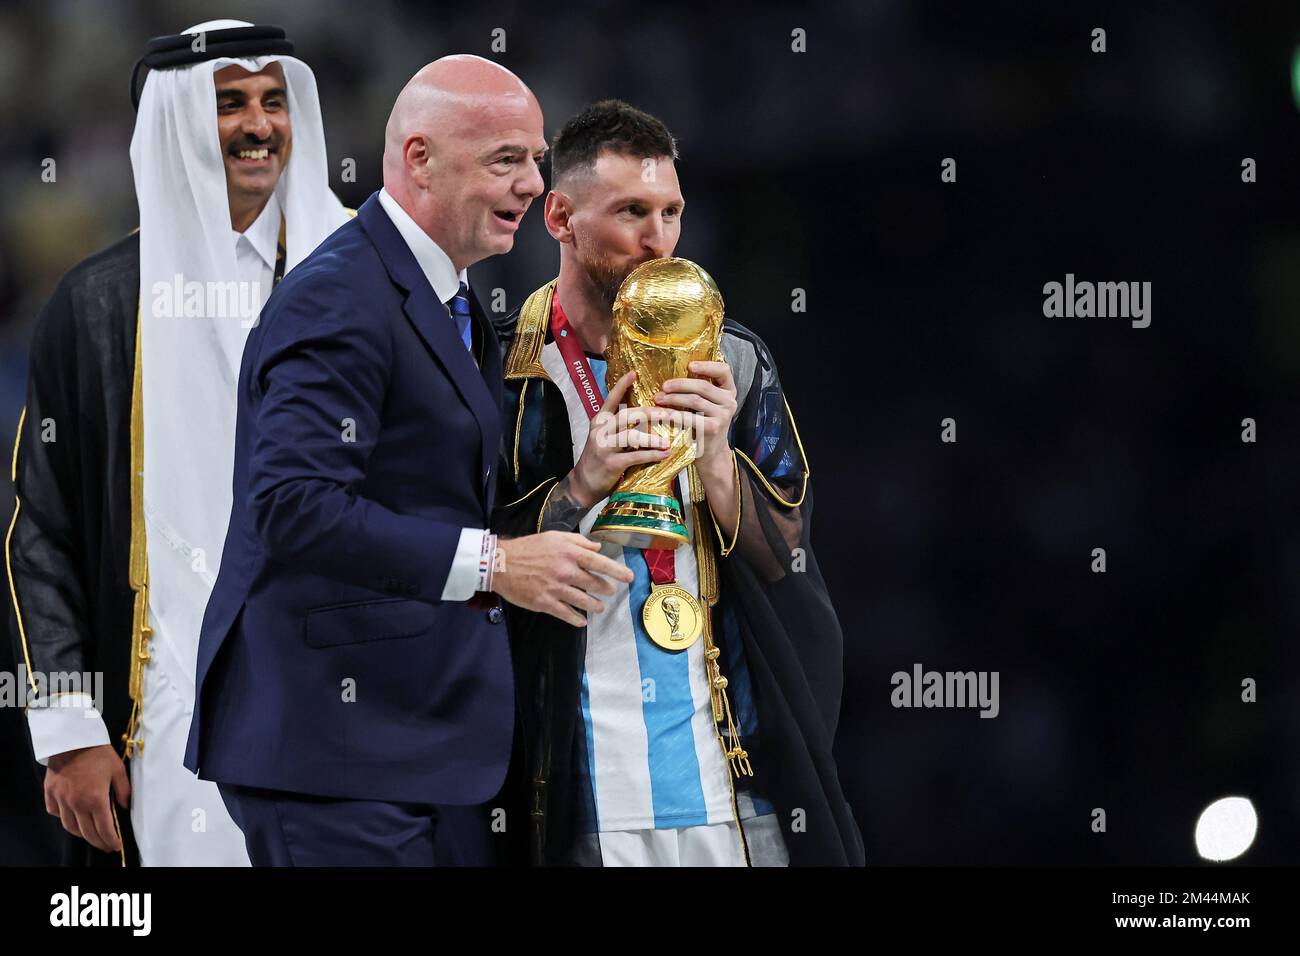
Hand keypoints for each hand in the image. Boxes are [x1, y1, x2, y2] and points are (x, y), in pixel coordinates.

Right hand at [45, 744, 129, 852]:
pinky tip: (71, 817)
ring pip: (69, 826)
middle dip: (98, 842)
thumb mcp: (118, 769)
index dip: (111, 840)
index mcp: (95, 800)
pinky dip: (63, 818)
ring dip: (81, 834)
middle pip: (86, 832)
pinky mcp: (50, 792)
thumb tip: (124, 807)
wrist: (73, 739)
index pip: (104, 829)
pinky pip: (54, 812)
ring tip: (90, 835)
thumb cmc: (98, 753)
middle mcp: (76, 804)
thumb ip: (123, 790)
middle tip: (105, 846)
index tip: (115, 846)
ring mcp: (61, 799)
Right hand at [493, 531, 633, 626]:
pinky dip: (576, 619)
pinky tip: (581, 621)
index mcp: (570, 553)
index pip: (600, 563)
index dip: (617, 571)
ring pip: (583, 601)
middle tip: (610, 592)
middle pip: (594, 584)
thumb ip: (578, 541)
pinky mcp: (545, 603)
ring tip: (599, 607)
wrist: (501, 563)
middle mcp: (566, 571)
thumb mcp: (554, 537)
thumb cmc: (529, 547)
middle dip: (606, 589)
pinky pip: (566, 614)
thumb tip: (597, 548)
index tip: (629, 578)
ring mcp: (556, 589)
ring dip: (595, 605)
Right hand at [570, 371, 672, 506]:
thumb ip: (620, 428)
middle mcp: (600, 431)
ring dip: (652, 437)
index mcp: (599, 421)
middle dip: (649, 413)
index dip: (622, 386)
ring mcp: (604, 447)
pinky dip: (651, 455)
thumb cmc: (599, 461)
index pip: (610, 399)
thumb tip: (648, 418)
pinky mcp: (610, 463)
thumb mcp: (605, 439)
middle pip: (627, 415)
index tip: (634, 373)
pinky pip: (634, 456)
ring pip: (631, 435)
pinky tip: (664, 454)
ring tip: (667, 441)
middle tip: (668, 413)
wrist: (583, 485)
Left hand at [654, 359, 737, 466]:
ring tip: (658, 399)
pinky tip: (662, 414)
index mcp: (729, 391)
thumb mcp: (708, 404)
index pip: (723, 370)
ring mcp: (723, 415)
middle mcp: (729, 401)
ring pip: (694, 400)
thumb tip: (673, 375)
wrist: (710, 452)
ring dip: (673, 398)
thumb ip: (700, 390)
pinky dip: (673, 415)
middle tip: (664, 387)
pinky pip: (689, 417)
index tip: (690, 365)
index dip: (707, 365)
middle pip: (703, 386)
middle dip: (680, 384)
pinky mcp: (713, 428)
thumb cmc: (704, 424)